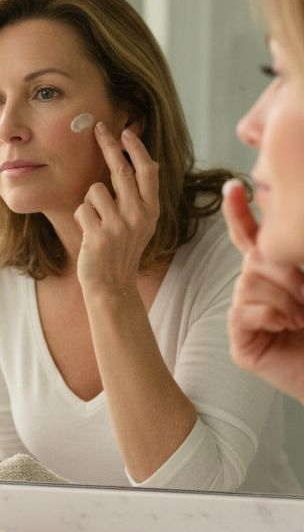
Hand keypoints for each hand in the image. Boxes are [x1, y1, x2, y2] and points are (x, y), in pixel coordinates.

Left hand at [74, 123, 159, 295]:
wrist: (112, 285)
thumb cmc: (122, 251)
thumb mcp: (142, 224)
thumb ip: (143, 197)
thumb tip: (151, 163)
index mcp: (151, 210)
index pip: (147, 171)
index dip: (136, 149)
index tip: (125, 131)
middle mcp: (138, 215)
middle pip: (120, 170)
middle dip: (108, 145)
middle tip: (98, 128)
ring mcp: (118, 225)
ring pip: (95, 190)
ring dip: (90, 203)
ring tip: (96, 223)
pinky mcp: (98, 235)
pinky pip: (82, 209)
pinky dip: (82, 219)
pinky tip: (89, 234)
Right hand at [222, 180, 303, 400]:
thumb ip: (298, 259)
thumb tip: (275, 242)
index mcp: (277, 278)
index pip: (252, 240)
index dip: (240, 214)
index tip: (235, 187)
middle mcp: (257, 294)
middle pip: (253, 261)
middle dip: (283, 272)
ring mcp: (247, 319)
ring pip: (246, 284)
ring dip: (281, 297)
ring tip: (301, 316)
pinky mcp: (242, 343)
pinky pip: (241, 312)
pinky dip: (267, 315)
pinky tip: (286, 326)